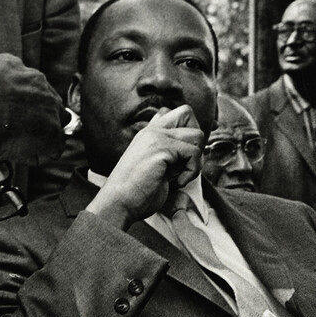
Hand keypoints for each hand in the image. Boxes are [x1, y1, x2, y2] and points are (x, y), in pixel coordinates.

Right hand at [0, 54, 64, 215]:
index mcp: (10, 65)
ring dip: (38, 137)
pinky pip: (51, 148)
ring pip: (52, 123)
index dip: (16, 101)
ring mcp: (47, 106)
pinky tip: (20, 158)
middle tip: (14, 133)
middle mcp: (34, 81)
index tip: (7, 113)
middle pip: (44, 100)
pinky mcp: (51, 132)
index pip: (23, 80)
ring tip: (17, 148)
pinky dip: (38, 156)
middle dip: (33, 117)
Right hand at [87, 105, 203, 228]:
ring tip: (181, 175)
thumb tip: (189, 149)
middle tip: (186, 162)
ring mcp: (156, 137)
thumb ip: (169, 153)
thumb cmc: (137, 192)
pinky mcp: (161, 149)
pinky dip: (192, 171)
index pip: (178, 113)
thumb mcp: (156, 166)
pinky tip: (178, 182)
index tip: (184, 157)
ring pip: (197, 134)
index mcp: (150, 132)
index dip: (189, 132)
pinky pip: (194, 153)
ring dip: (196, 159)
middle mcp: (152, 130)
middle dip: (196, 139)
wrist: (118, 203)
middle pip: (188, 113)